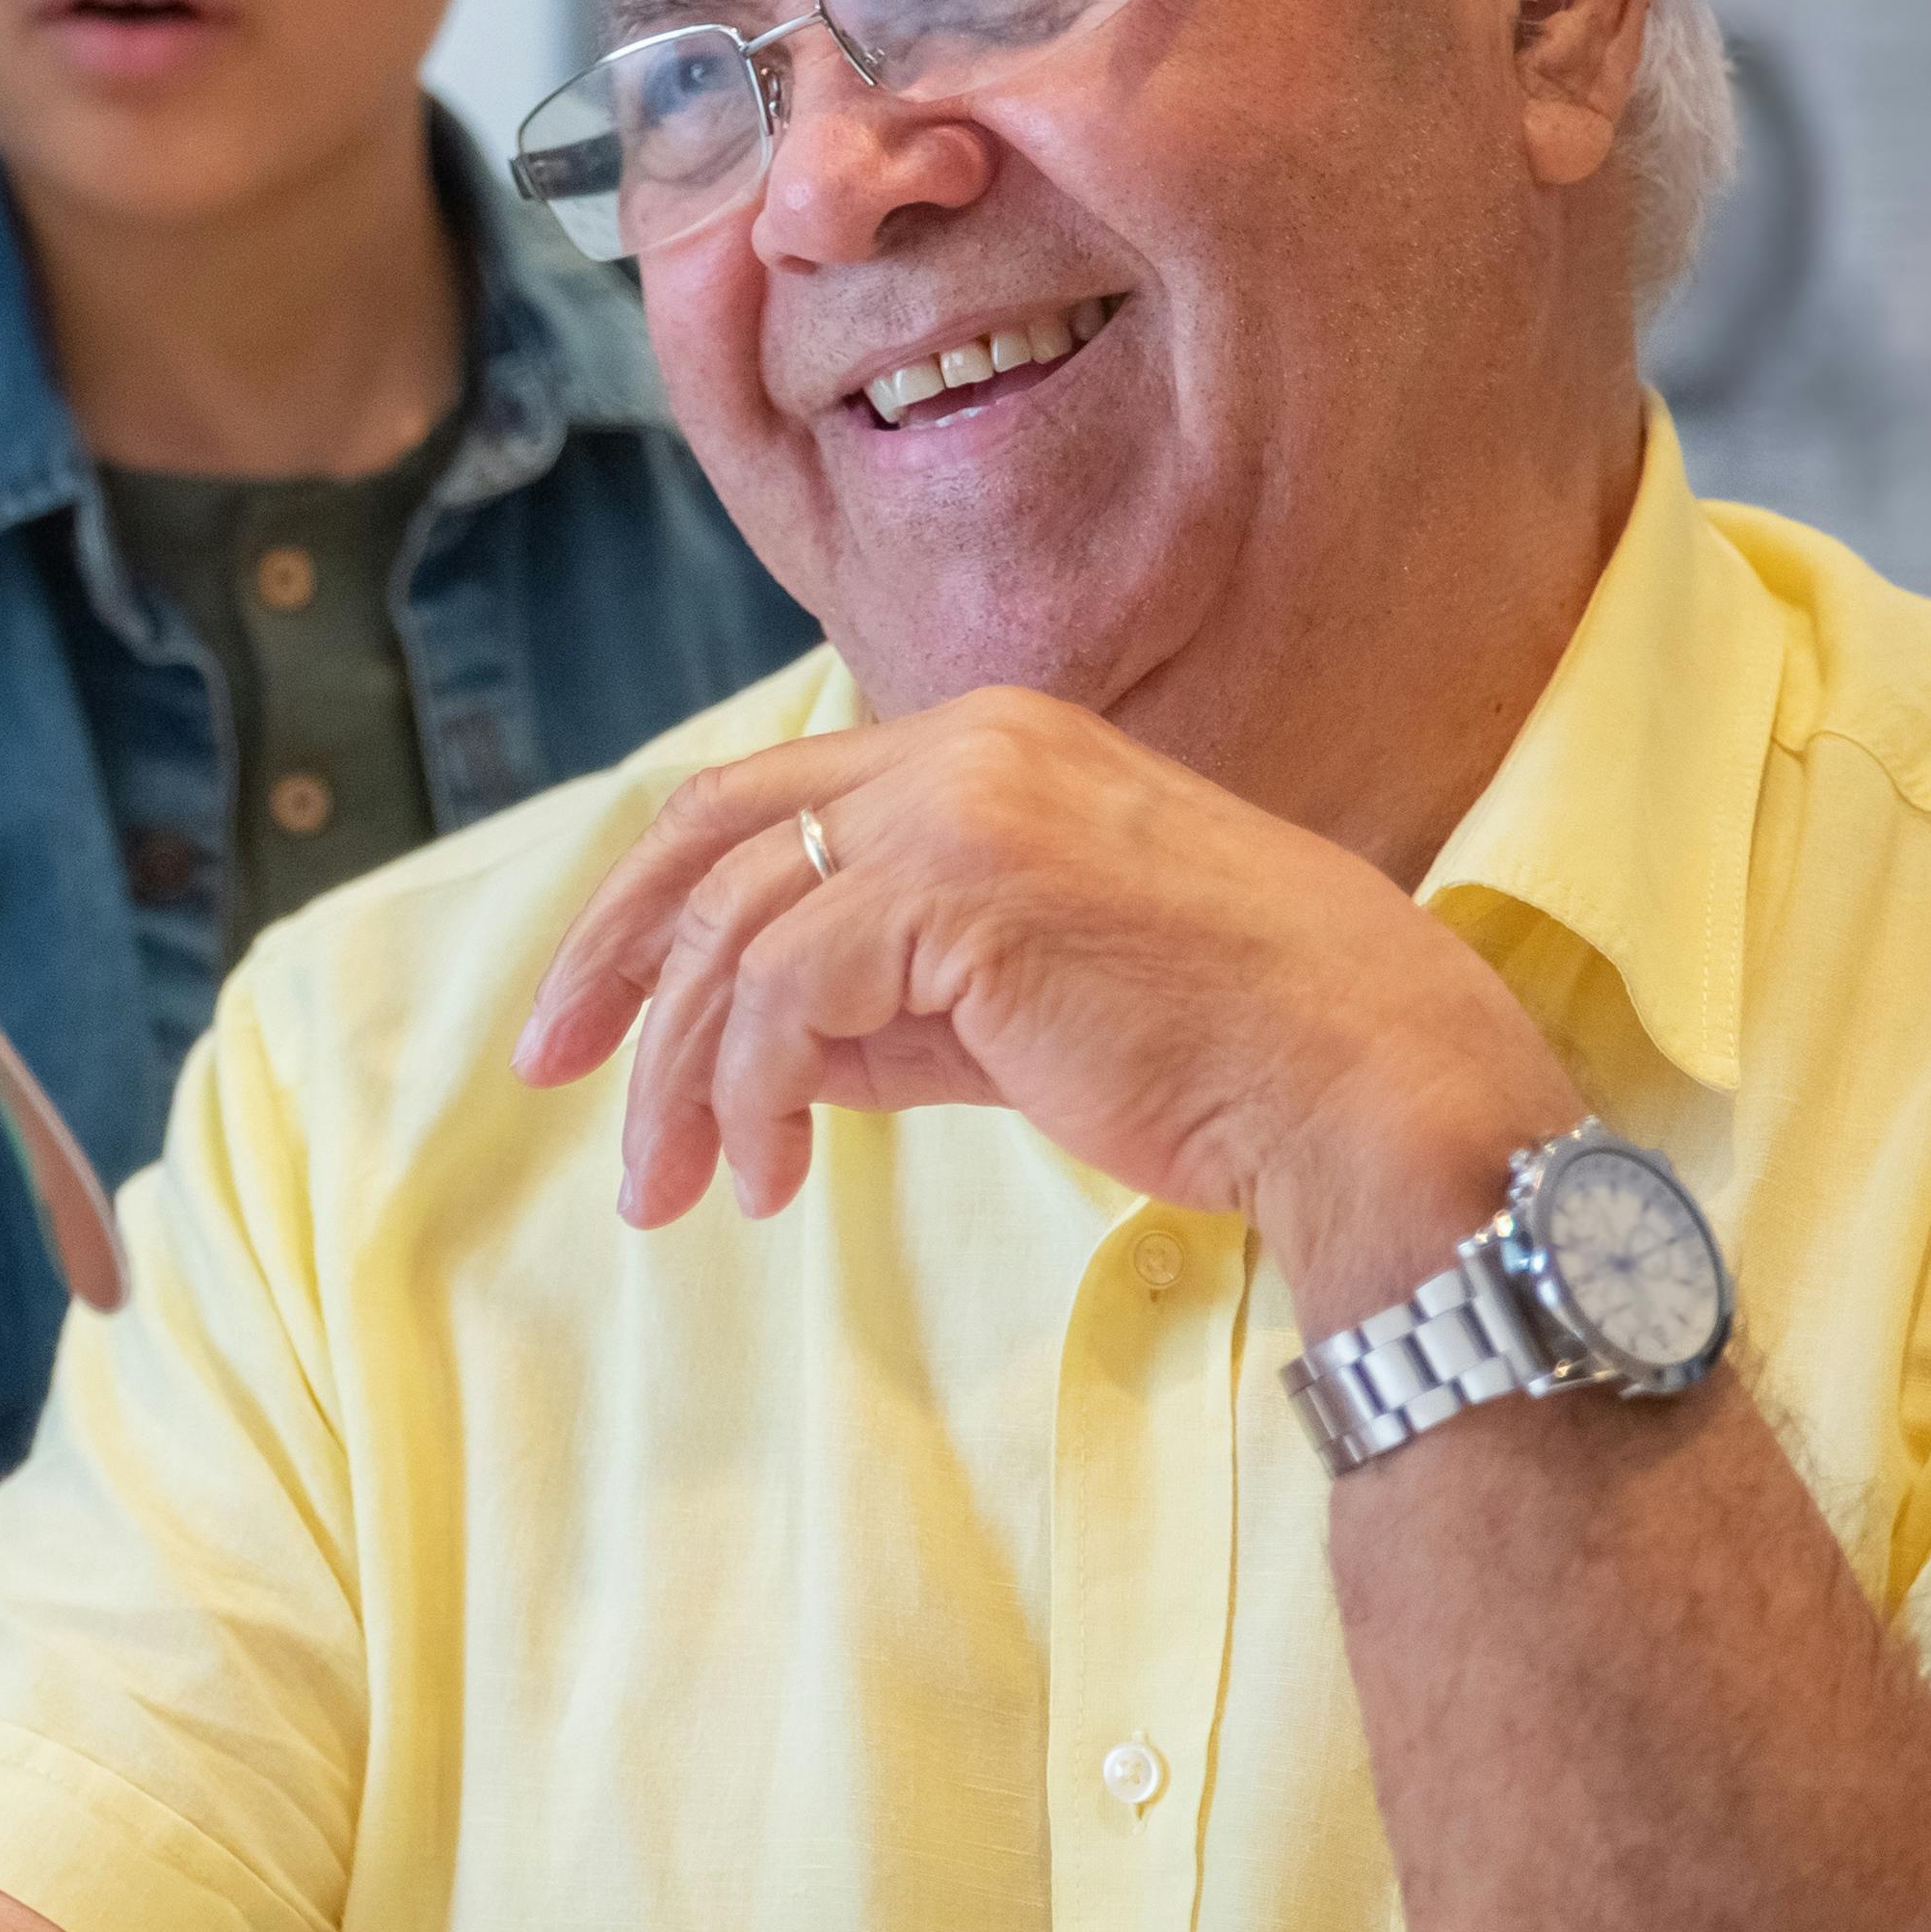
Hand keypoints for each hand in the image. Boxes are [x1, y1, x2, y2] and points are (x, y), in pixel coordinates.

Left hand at [515, 687, 1579, 1282]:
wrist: (1375, 1089)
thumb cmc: (1227, 1054)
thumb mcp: (1019, 1006)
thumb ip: (886, 1005)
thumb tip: (756, 1058)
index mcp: (987, 745)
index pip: (758, 802)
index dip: (655, 906)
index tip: (591, 1012)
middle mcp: (963, 749)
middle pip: (709, 841)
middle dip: (614, 967)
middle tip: (555, 1077)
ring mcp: (961, 810)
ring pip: (735, 936)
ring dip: (683, 1076)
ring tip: (675, 1187)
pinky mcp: (962, 896)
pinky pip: (783, 1001)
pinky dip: (750, 1097)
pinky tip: (765, 1180)